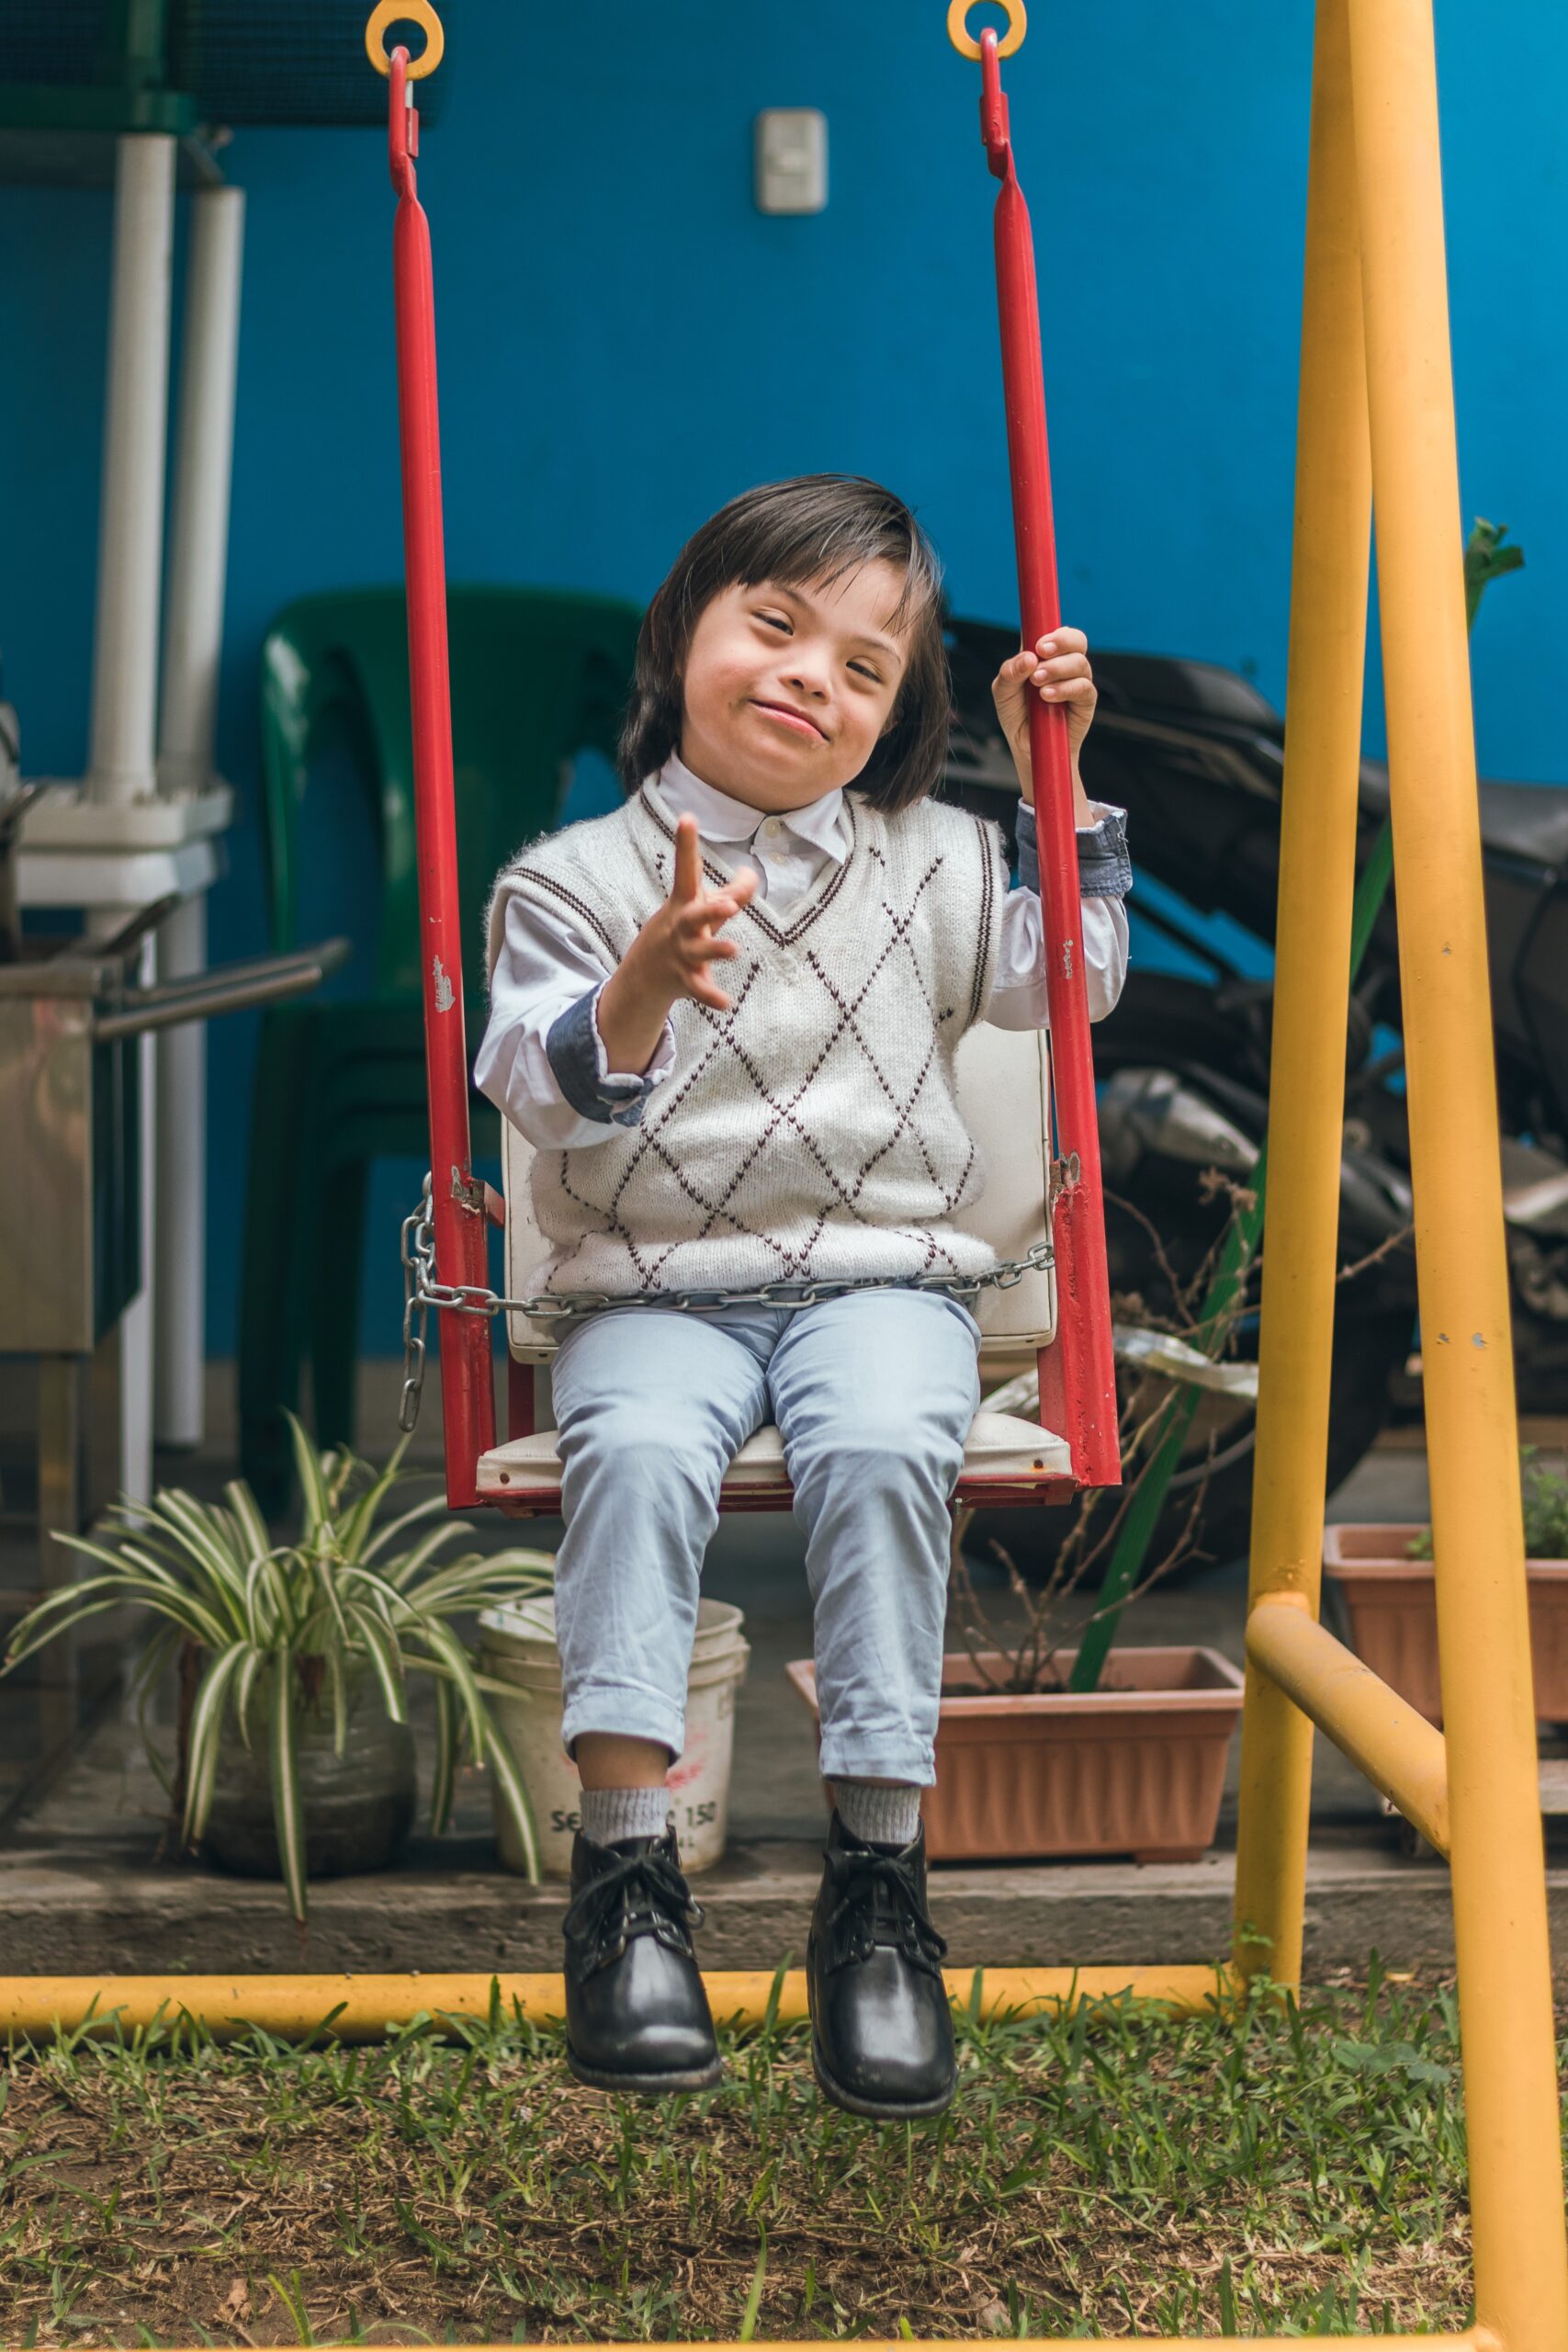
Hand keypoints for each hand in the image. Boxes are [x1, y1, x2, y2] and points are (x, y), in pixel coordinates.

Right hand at [596, 814, 759, 1072]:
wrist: (644, 975)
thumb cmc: (681, 931)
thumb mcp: (701, 909)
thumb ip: (732, 892)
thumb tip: (753, 874)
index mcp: (685, 903)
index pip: (685, 868)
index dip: (686, 844)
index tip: (687, 817)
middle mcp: (682, 926)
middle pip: (695, 915)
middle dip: (711, 909)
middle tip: (728, 904)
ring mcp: (681, 954)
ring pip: (699, 953)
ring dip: (715, 951)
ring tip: (734, 950)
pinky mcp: (685, 980)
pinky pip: (699, 989)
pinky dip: (711, 997)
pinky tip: (727, 1004)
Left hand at [991, 624, 1097, 815]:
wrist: (1028, 749)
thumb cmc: (1017, 717)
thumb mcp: (1003, 694)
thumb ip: (1009, 673)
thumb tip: (1028, 657)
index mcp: (1044, 656)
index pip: (1056, 631)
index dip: (1052, 630)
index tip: (1038, 641)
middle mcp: (1063, 665)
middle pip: (1077, 639)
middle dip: (1061, 642)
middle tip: (1041, 652)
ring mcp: (1076, 682)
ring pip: (1080, 662)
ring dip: (1057, 668)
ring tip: (1037, 683)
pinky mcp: (1086, 702)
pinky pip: (1084, 688)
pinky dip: (1065, 688)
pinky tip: (1047, 696)